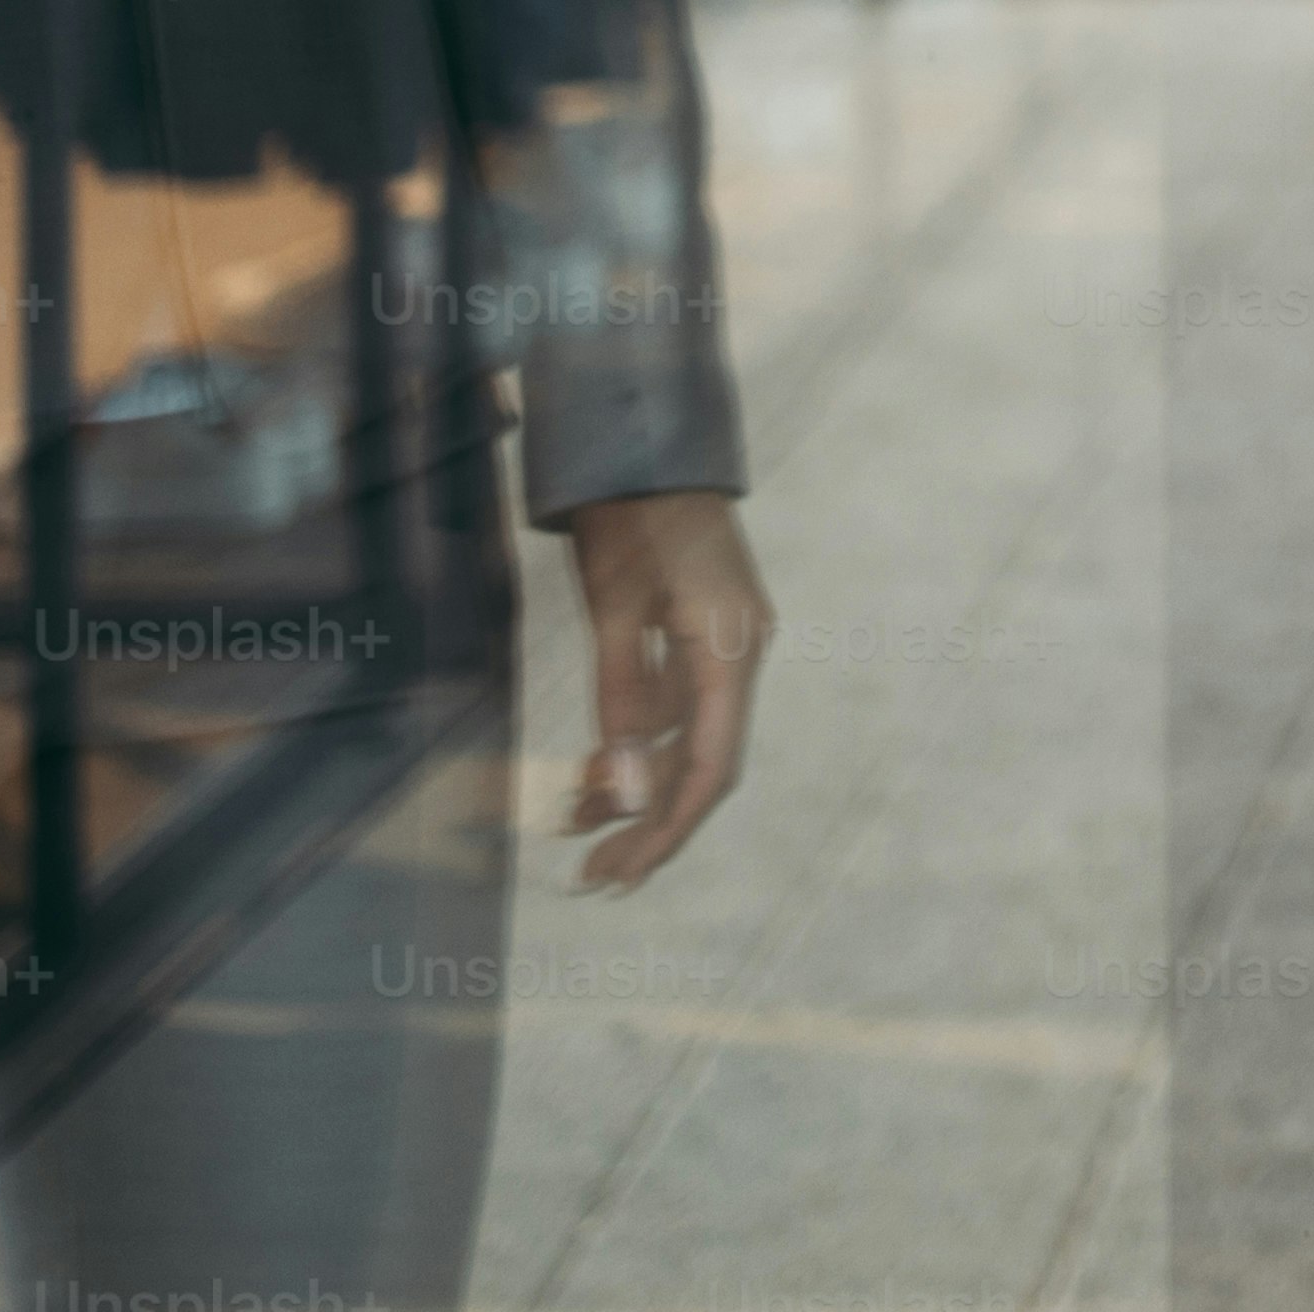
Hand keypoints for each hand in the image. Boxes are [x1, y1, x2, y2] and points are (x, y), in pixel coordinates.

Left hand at [556, 490, 769, 888]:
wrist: (644, 441)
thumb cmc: (627, 517)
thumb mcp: (614, 609)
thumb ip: (623, 702)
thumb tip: (627, 794)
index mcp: (730, 649)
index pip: (710, 766)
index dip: (667, 828)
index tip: (621, 873)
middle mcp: (740, 652)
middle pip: (702, 760)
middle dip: (649, 820)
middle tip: (592, 874)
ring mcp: (726, 640)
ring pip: (687, 735)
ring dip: (636, 781)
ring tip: (573, 822)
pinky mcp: (705, 629)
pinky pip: (678, 703)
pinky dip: (639, 739)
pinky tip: (597, 766)